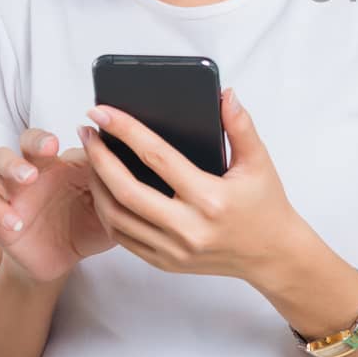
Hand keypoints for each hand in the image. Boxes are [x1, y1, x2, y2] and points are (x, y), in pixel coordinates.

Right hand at [0, 127, 115, 283]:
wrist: (59, 259)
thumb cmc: (87, 227)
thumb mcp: (109, 212)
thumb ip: (121, 193)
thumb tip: (148, 173)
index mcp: (68, 164)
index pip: (72, 139)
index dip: (78, 135)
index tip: (92, 132)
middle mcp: (40, 170)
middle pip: (29, 139)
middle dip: (37, 138)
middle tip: (50, 146)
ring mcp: (17, 190)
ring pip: (1, 161)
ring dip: (12, 165)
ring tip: (28, 178)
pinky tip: (15, 222)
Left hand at [80, 87, 301, 282]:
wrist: (271, 255)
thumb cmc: (265, 204)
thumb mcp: (259, 162)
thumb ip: (240, 126)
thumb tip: (225, 94)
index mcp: (211, 199)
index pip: (157, 157)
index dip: (126, 130)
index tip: (102, 112)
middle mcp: (188, 228)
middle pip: (125, 189)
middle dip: (98, 157)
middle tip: (86, 133)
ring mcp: (173, 249)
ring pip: (116, 216)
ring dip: (96, 184)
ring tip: (91, 158)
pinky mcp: (164, 262)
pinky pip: (123, 237)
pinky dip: (107, 210)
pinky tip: (103, 188)